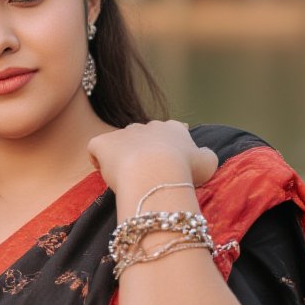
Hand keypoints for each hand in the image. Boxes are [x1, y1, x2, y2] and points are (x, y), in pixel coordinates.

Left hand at [87, 120, 217, 194]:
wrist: (156, 173)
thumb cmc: (184, 170)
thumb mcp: (208, 164)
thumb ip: (206, 156)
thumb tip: (204, 155)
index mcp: (172, 129)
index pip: (170, 133)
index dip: (168, 149)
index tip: (169, 164)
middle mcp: (147, 126)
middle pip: (143, 138)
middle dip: (144, 153)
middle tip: (147, 176)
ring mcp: (123, 133)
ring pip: (120, 144)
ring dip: (121, 158)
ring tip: (127, 178)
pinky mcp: (102, 142)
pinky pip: (96, 149)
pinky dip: (98, 159)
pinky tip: (105, 172)